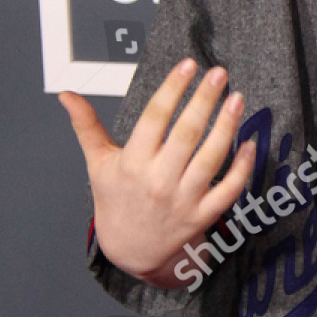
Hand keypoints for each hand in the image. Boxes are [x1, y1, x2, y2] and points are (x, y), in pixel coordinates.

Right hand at [60, 59, 256, 287]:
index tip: (188, 64)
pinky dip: (241, 168)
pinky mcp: (203, 216)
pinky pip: (228, 190)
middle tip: (219, 73)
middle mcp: (158, 180)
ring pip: (210, 159)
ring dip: (226, 127)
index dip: (172, 89)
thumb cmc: (116, 200)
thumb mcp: (99, 164)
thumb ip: (86, 127)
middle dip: (204, 101)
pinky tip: (250, 142)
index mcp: (132, 163)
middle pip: (186, 134)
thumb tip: (66, 95)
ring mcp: (183, 199)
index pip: (154, 118)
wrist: (131, 251)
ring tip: (237, 98)